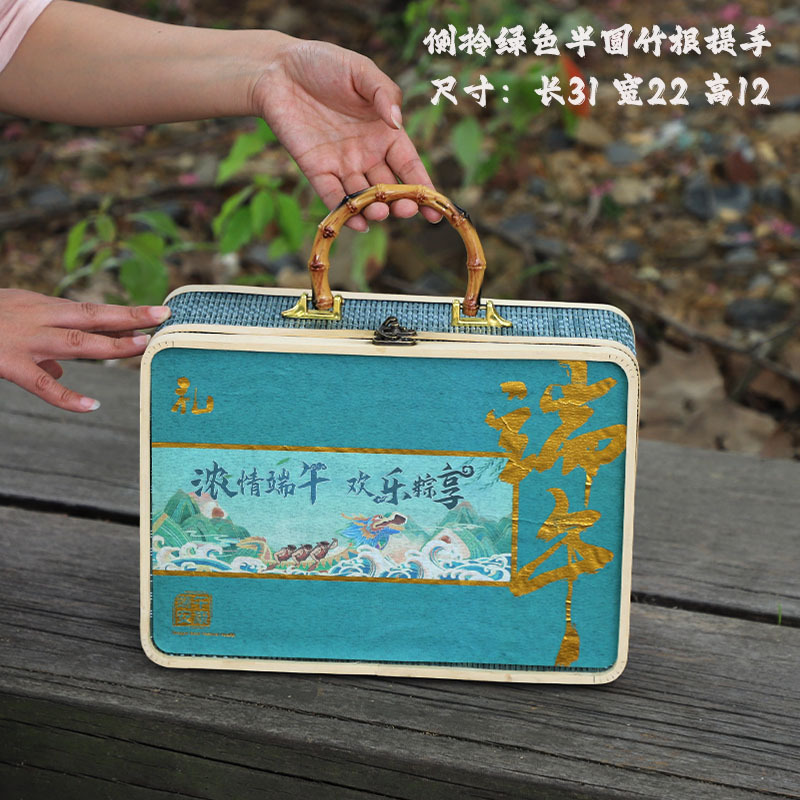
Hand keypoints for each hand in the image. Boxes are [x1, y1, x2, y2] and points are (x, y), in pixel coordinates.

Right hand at [0, 289, 169, 411]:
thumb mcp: (10, 318)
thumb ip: (40, 345)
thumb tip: (59, 371)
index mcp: (38, 306)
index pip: (89, 311)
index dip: (123, 314)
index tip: (155, 315)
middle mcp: (36, 317)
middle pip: (91, 315)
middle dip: (129, 316)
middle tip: (162, 318)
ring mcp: (23, 340)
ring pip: (76, 342)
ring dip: (112, 345)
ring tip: (141, 346)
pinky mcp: (6, 363)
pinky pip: (41, 384)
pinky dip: (68, 397)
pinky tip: (92, 406)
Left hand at [252, 38, 441, 231]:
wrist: (277, 69)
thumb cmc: (323, 64)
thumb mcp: (361, 71)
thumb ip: (384, 93)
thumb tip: (398, 121)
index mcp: (384, 133)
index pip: (410, 166)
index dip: (424, 189)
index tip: (436, 210)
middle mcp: (366, 154)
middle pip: (389, 188)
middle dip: (400, 204)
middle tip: (406, 211)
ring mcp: (341, 164)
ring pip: (363, 196)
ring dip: (373, 210)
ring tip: (380, 214)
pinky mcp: (315, 169)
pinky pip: (333, 196)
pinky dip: (344, 211)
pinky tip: (358, 222)